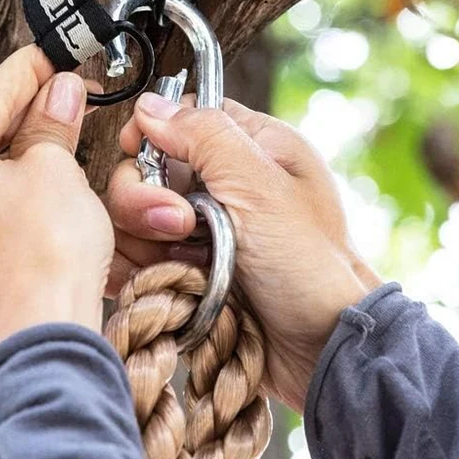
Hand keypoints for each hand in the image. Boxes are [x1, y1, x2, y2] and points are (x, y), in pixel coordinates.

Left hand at [0, 47, 112, 352]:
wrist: (44, 339)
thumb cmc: (41, 259)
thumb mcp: (54, 169)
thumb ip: (51, 124)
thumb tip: (59, 94)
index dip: (25, 75)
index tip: (49, 59)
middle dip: (24, 117)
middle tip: (65, 95)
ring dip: (17, 157)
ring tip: (59, 136)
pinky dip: (6, 196)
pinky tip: (39, 186)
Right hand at [105, 94, 381, 411]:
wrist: (323, 352)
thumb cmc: (311, 267)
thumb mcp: (262, 187)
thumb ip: (205, 136)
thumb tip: (151, 105)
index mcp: (252, 150)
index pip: (181, 119)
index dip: (152, 135)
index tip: (142, 157)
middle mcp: (224, 187)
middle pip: (146, 172)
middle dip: (147, 200)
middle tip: (180, 228)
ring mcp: (203, 234)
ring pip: (136, 221)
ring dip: (144, 243)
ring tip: (182, 267)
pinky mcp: (189, 275)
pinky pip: (138, 263)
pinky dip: (138, 273)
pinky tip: (157, 285)